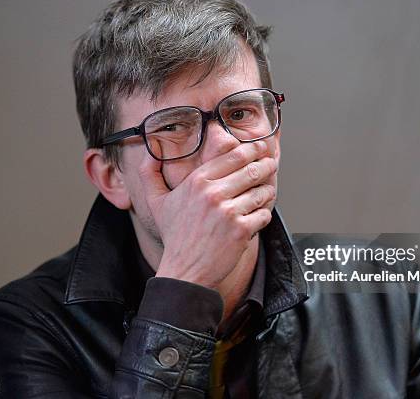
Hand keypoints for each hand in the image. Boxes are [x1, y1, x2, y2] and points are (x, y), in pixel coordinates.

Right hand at [138, 140, 276, 288]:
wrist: (184, 270)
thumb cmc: (174, 235)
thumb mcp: (156, 201)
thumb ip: (149, 172)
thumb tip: (151, 147)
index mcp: (197, 181)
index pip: (234, 155)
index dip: (252, 149)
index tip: (260, 148)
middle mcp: (213, 194)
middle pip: (252, 169)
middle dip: (265, 165)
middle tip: (270, 165)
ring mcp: (228, 212)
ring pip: (261, 191)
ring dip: (266, 191)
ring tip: (264, 193)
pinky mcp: (241, 230)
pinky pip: (264, 214)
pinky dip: (264, 214)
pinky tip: (256, 217)